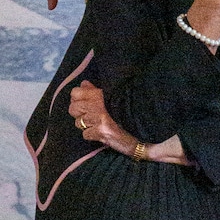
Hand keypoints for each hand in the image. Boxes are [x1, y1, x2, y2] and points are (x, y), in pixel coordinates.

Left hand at [69, 81, 189, 163]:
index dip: (78, 98)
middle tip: (89, 116)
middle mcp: (98, 106)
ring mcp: (99, 120)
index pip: (76, 92)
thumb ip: (97, 90)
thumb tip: (84, 84)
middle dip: (79, 113)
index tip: (84, 102)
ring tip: (96, 125)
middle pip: (73, 108)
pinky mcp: (101, 133)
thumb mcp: (115, 97)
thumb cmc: (131, 113)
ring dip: (85, 125)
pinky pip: (86, 134)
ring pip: (78, 122)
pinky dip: (92, 135)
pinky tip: (101, 134)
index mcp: (102, 94)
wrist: (145, 131)